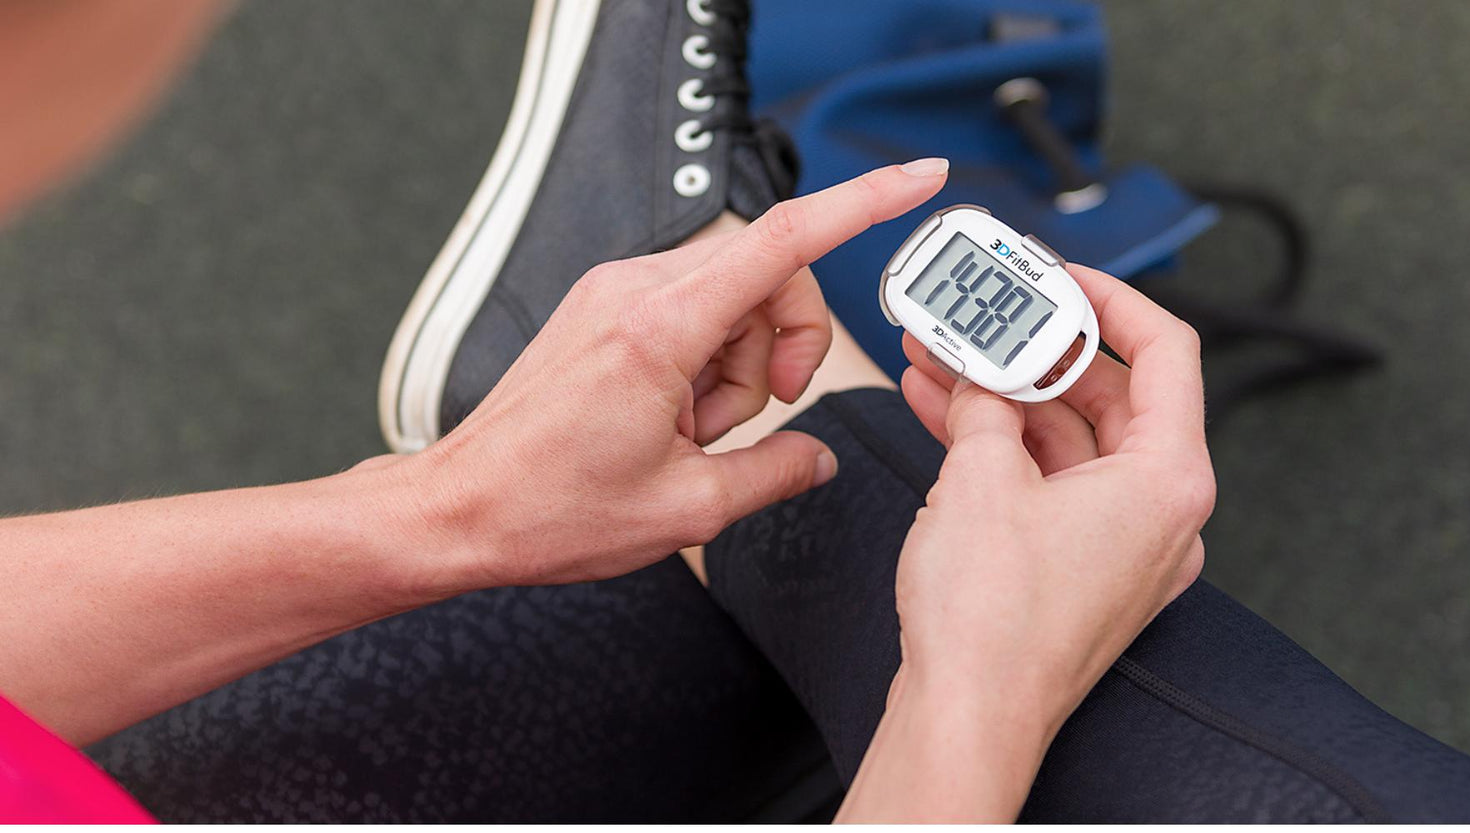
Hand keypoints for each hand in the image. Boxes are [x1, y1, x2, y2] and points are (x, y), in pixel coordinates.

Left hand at [389, 162, 949, 588]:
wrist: (457, 510)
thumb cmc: (548, 510)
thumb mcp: (689, 509)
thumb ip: (776, 473)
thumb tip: (817, 457)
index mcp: (660, 327)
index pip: (785, 238)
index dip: (864, 205)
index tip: (918, 179)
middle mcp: (634, 290)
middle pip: (768, 273)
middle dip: (784, 345)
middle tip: (756, 417)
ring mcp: (614, 294)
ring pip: (733, 296)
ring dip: (738, 367)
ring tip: (689, 433)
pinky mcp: (604, 310)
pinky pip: (691, 310)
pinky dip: (705, 361)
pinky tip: (671, 416)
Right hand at [838, 264, 1214, 821]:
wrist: (966, 716)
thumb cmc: (993, 623)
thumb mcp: (979, 478)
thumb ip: (985, 405)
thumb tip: (979, 375)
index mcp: (1168, 480)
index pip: (1167, 352)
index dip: (1111, 299)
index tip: (1062, 275)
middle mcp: (1158, 514)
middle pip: (1110, 395)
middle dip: (1035, 350)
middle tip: (982, 314)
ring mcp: (1119, 546)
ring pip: (1066, 442)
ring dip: (1003, 396)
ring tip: (938, 355)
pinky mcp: (1076, 570)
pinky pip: (1045, 485)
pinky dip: (999, 447)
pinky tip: (941, 410)